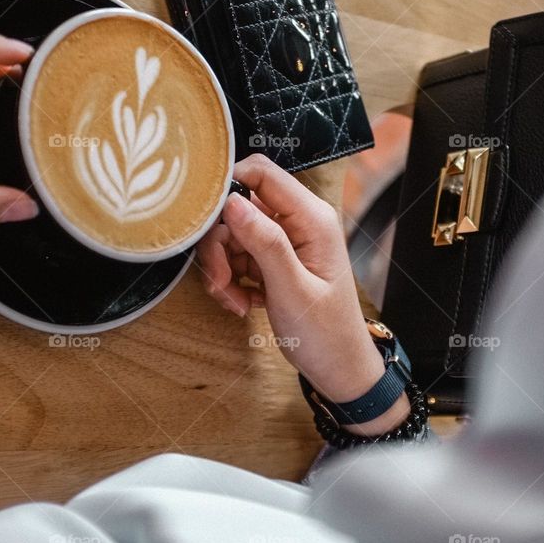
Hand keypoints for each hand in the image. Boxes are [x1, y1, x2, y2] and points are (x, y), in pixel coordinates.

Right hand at [197, 154, 409, 434]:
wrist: (339, 370)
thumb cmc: (325, 334)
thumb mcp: (292, 290)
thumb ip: (264, 243)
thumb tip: (232, 202)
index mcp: (311, 218)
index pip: (261, 173)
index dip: (226, 187)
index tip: (203, 222)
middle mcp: (298, 221)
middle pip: (238, 207)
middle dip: (220, 246)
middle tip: (220, 283)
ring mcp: (285, 240)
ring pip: (232, 234)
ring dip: (223, 269)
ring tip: (233, 301)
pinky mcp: (273, 259)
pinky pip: (237, 256)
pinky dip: (231, 280)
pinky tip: (241, 303)